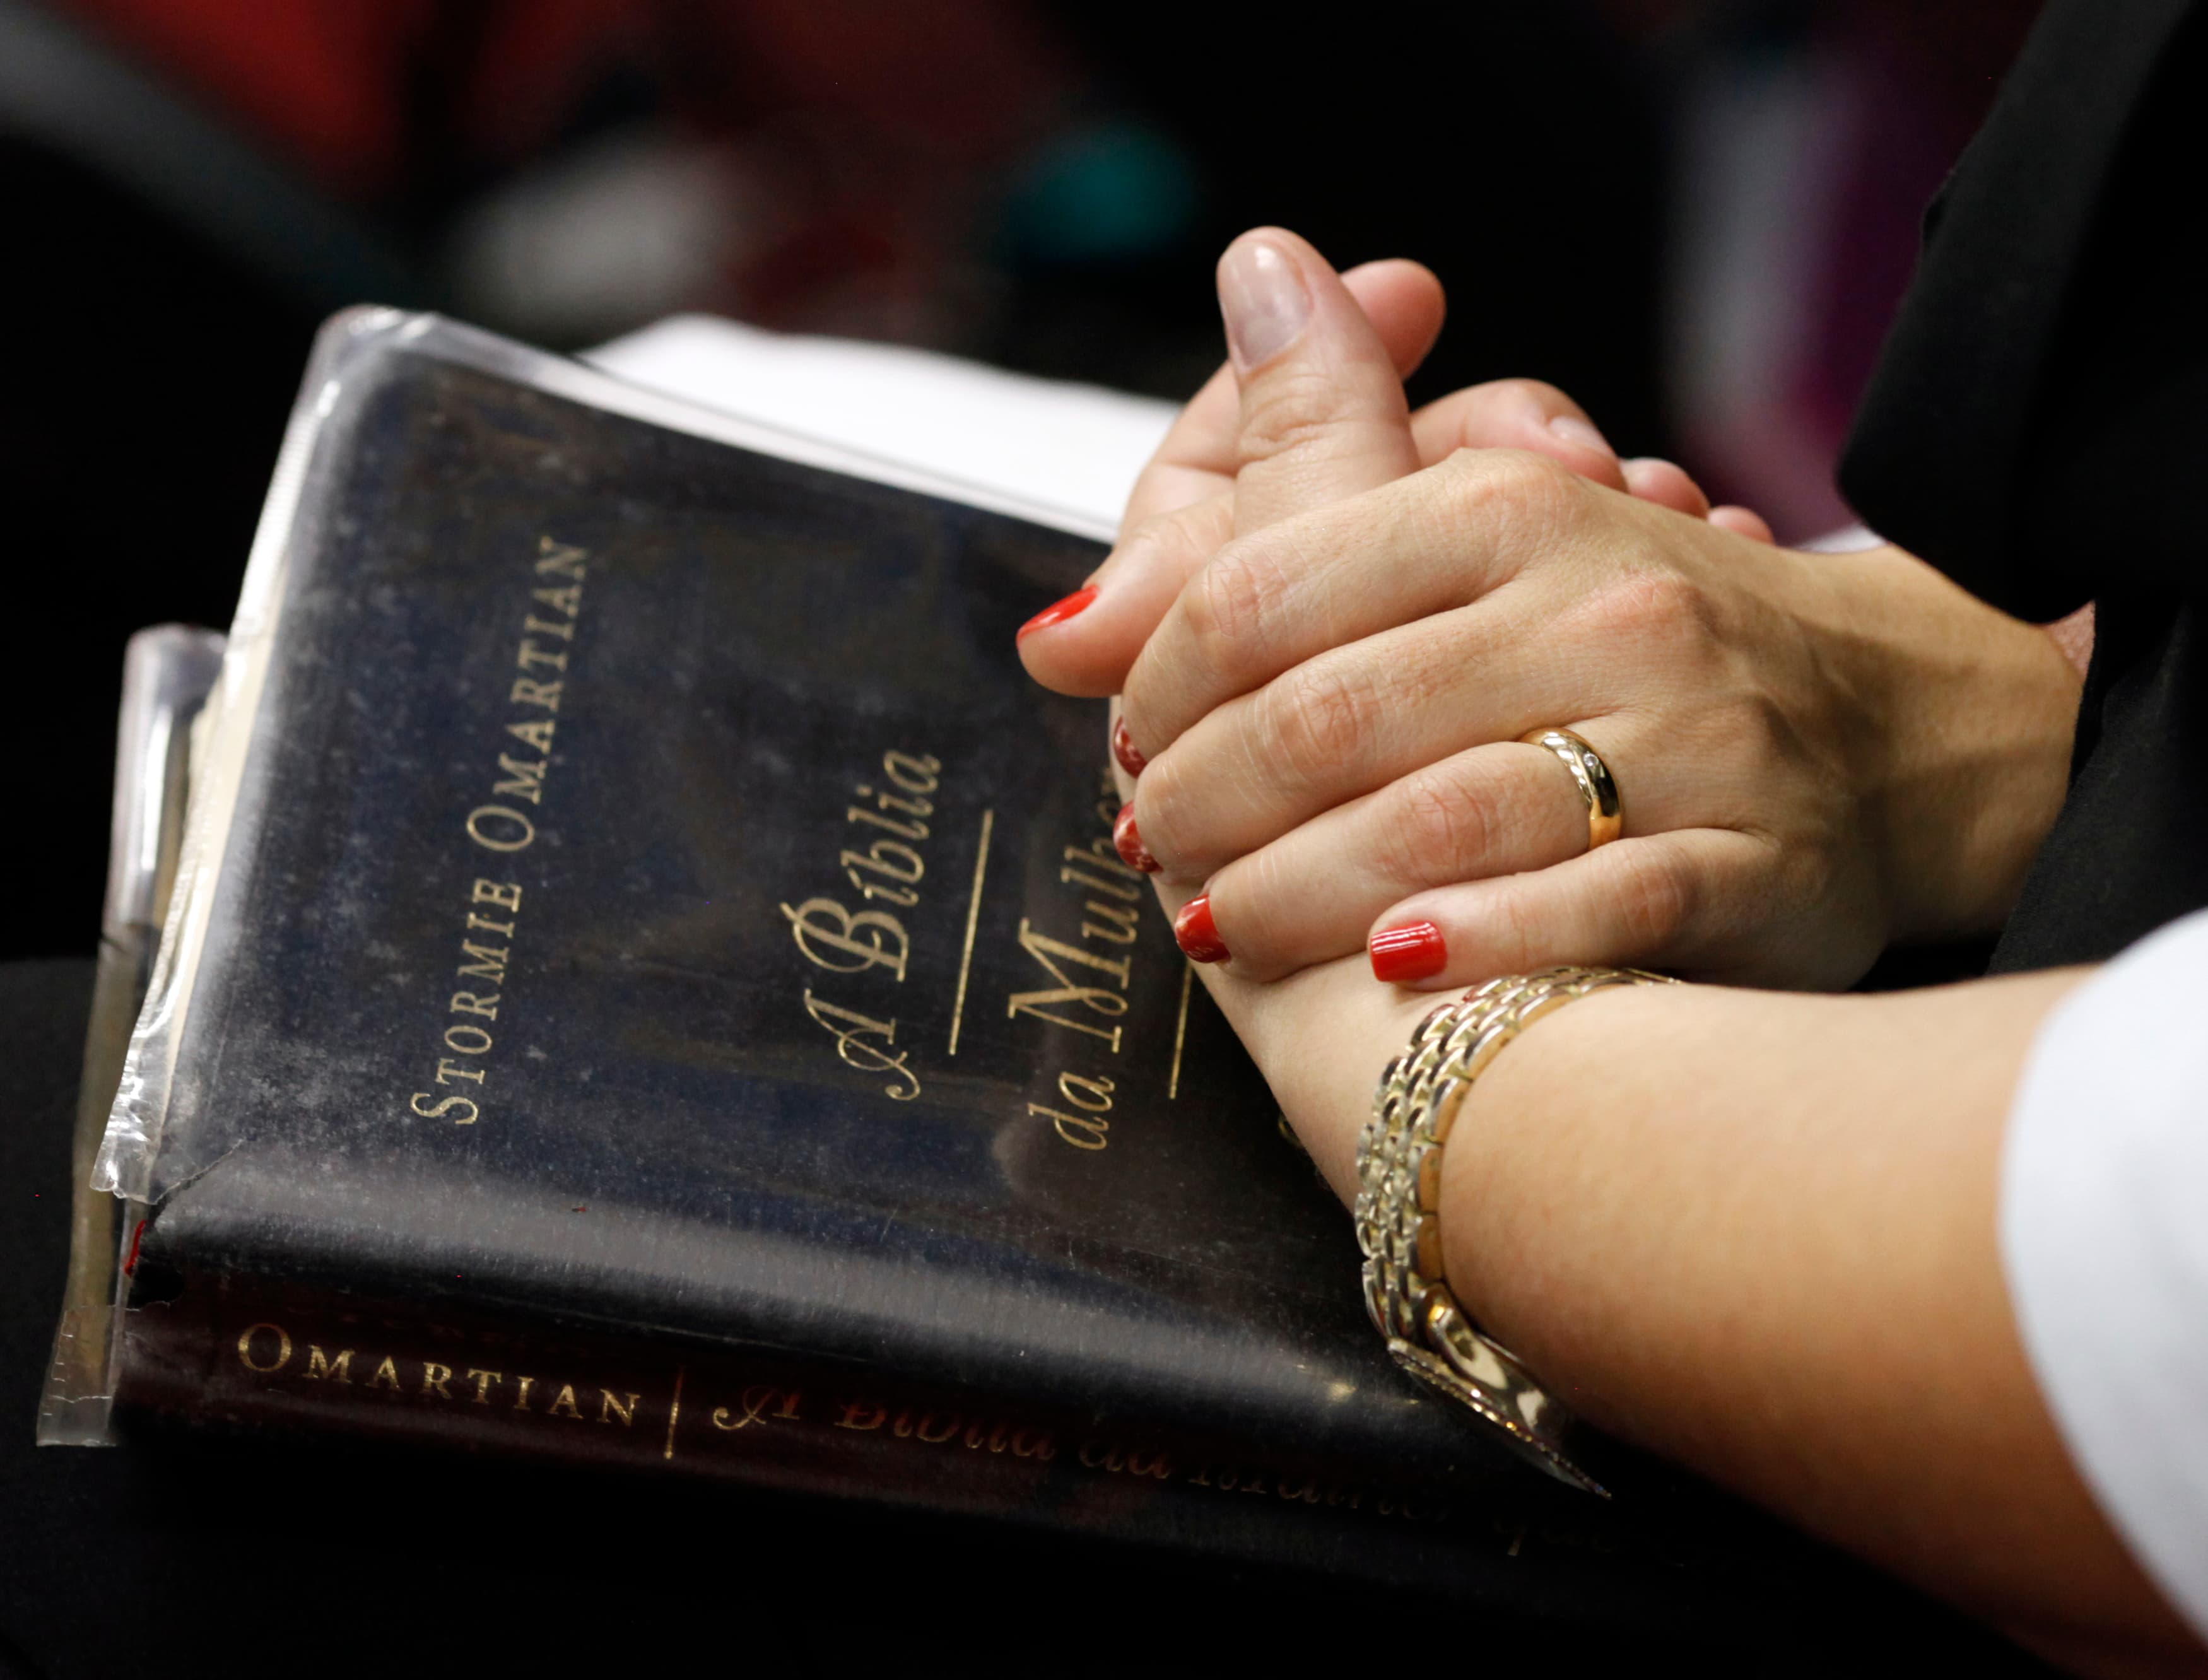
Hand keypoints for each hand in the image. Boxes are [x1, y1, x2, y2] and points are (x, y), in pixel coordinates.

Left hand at [1026, 230, 2080, 989]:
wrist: (1904, 735)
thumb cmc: (1642, 640)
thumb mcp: (1494, 512)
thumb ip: (1343, 441)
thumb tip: (1252, 263)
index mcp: (1516, 514)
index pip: (1267, 584)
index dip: (1162, 671)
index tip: (1128, 730)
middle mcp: (1607, 613)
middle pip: (1328, 716)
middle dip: (1203, 797)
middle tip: (1149, 843)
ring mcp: (1693, 746)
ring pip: (1439, 823)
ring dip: (1292, 891)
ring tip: (1213, 924)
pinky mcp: (1752, 870)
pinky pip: (1592, 911)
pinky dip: (1473, 943)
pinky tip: (1388, 965)